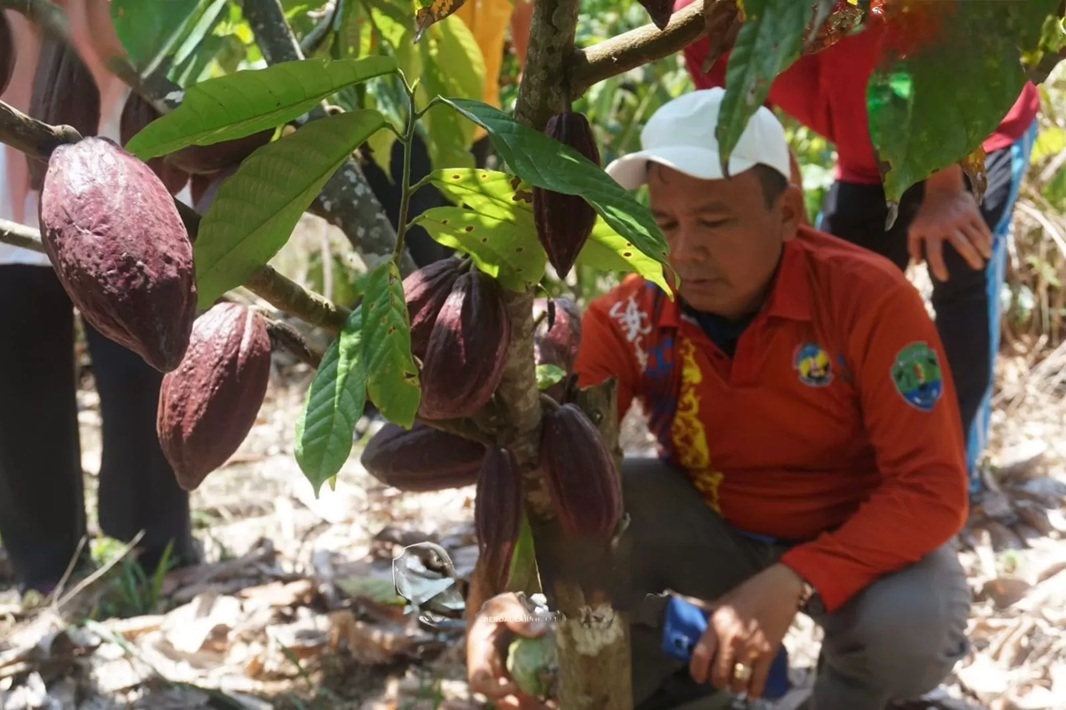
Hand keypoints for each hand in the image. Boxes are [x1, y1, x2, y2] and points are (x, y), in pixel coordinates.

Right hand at [467, 592, 556, 709]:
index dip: (494, 690)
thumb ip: (517, 614)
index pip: (479, 681)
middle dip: (520, 705)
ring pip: (516, 700)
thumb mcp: (503, 604)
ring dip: (533, 705)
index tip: (514, 687)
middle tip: (543, 704)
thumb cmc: (499, 609)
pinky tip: (558, 697)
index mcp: (479, 656)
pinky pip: (528, 693)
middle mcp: (491, 672)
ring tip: (553, 704)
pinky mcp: (519, 677)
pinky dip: (542, 698)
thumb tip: (539, 630)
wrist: (505, 613)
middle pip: (500, 699)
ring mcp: (505, 677)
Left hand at [688, 564, 805, 699]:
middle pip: (718, 673)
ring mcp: (749, 649)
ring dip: (734, 686)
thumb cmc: (751, 591)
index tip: (698, 677)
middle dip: (717, 681)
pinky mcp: (767, 654)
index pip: (700, 656)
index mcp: (716, 625)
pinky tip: (751, 695)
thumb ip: (710, 614)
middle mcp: (730, 640)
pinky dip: (754, 691)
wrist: (781, 589)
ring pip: (737, 680)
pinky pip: (758, 680)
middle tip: (719, 681)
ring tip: (735, 685)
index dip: (697, 671)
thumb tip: (694, 618)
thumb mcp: (724, 601)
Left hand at [908, 177, 991, 281]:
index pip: (934, 253)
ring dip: (983, 249)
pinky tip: (990, 245)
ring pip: (976, 237)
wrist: (942, 189)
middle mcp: (947, 226)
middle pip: (963, 246)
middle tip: (978, 268)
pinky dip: (987, 237)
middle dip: (972, 259)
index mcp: (931, 232)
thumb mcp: (915, 228)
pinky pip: (982, 227)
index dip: (939, 268)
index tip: (945, 278)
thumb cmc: (927, 214)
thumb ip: (913, 246)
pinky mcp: (972, 212)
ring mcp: (961, 219)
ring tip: (986, 258)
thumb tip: (917, 264)